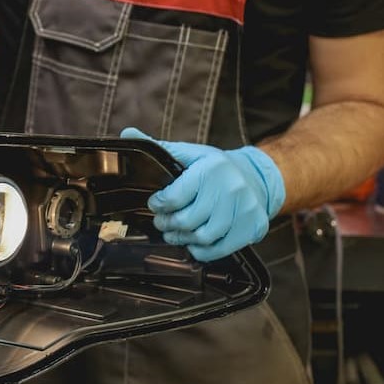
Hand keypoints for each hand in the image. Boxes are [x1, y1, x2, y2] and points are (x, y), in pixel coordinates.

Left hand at [120, 128, 285, 261]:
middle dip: (167, 224)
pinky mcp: (253, 228)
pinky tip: (193, 242)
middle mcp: (231, 189)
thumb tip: (127, 133)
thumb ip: (158, 147)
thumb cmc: (215, 167)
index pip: (173, 197)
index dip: (158, 205)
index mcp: (211, 168)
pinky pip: (219, 250)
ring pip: (203, 237)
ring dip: (182, 238)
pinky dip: (201, 250)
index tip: (155, 204)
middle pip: (187, 220)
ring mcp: (245, 210)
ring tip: (174, 233)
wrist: (257, 177)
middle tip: (162, 222)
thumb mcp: (190, 153)